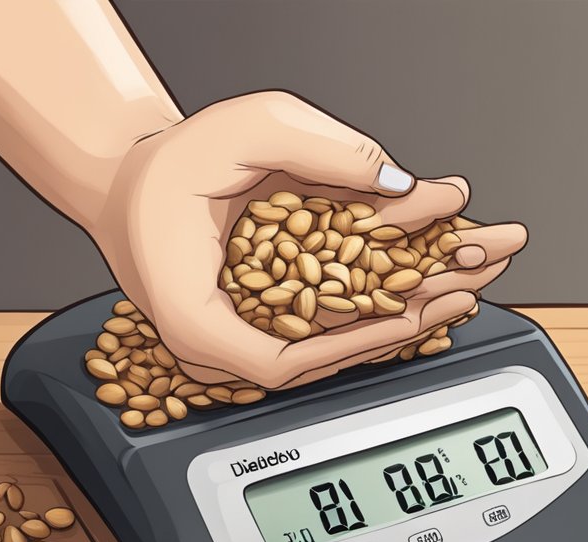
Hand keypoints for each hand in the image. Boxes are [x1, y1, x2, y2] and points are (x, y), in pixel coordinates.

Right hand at [92, 91, 527, 389]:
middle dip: (403, 324)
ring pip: (330, 347)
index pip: (286, 361)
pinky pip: (323, 330)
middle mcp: (218, 345)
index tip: (408, 317)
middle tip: (464, 293)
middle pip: (324, 356)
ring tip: (460, 289)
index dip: (358, 340)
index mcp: (195, 321)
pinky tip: (421, 290)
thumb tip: (399, 181)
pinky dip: (375, 308)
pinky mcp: (256, 327)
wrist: (123, 182)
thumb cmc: (164, 166)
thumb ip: (323, 150)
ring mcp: (238, 342)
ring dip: (399, 318)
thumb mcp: (242, 132)